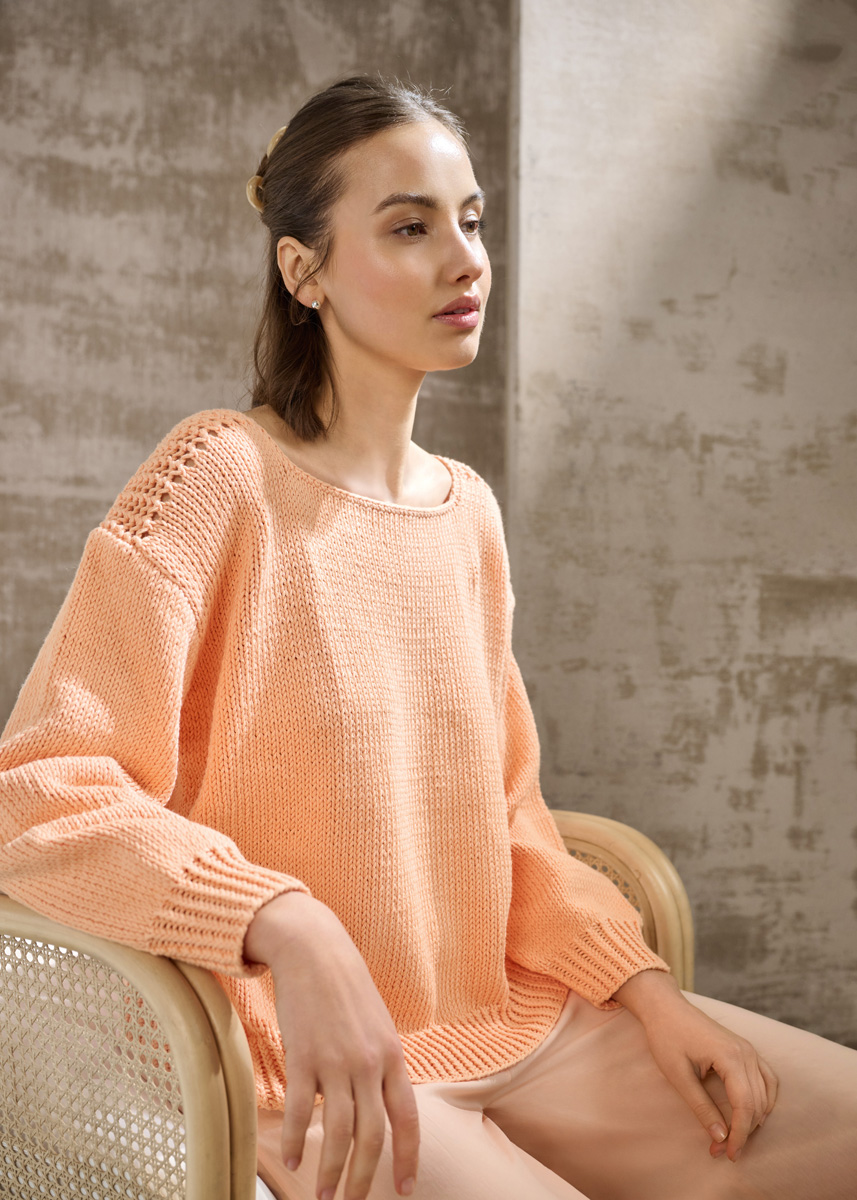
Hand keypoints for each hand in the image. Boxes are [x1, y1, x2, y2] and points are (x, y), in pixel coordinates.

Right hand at [244, 892, 419, 1199]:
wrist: (313, 949)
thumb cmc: (344, 986)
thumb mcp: (376, 1023)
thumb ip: (381, 1063)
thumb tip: (381, 1102)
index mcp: (392, 1056)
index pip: (407, 1119)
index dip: (408, 1158)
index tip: (405, 1190)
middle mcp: (368, 1063)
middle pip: (371, 1136)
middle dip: (363, 1178)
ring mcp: (335, 1062)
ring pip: (337, 1133)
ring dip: (330, 1172)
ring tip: (322, 1196)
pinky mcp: (302, 1057)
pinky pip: (299, 1112)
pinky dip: (295, 1141)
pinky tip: (290, 1161)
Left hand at [613, 970, 777, 1161]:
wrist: (665, 1007)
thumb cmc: (667, 1037)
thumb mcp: (678, 1075)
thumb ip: (701, 1107)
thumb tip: (720, 1137)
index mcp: (730, 1057)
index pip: (745, 1106)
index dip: (739, 1134)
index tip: (727, 1154)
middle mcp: (746, 1052)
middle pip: (757, 1104)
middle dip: (742, 1131)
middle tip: (721, 1150)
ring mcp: (748, 1049)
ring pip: (765, 1094)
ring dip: (753, 1119)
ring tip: (733, 1136)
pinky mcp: (745, 1049)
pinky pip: (767, 1078)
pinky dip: (764, 1100)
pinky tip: (753, 1114)